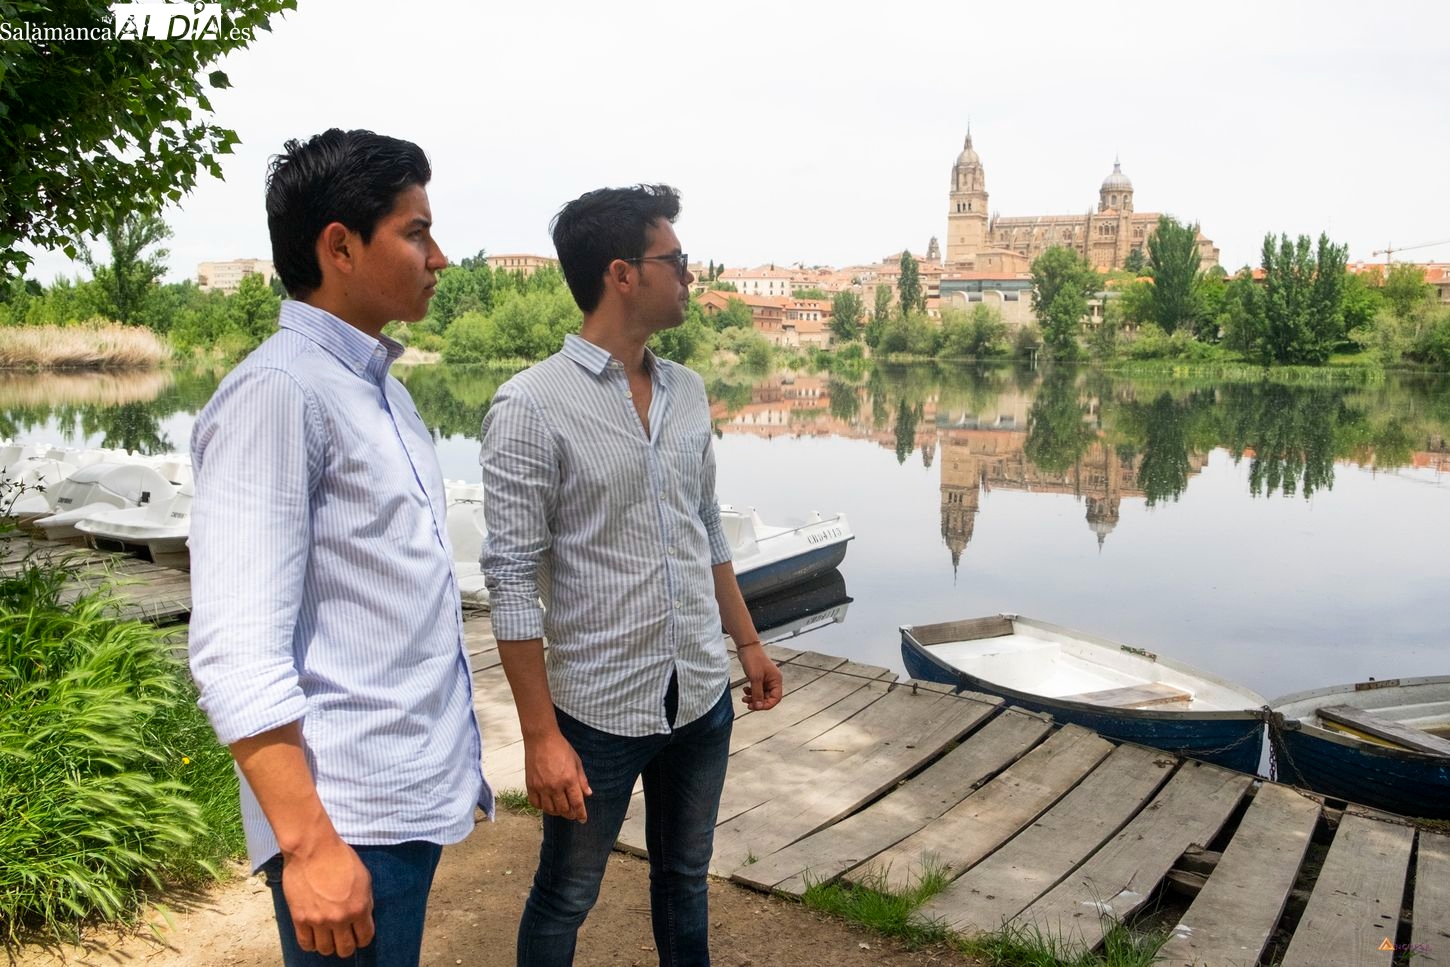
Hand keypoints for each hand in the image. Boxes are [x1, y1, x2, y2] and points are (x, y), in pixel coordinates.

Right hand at [281, 836, 373, 956]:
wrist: (313, 849)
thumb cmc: (340, 858)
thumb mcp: (364, 878)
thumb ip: (365, 901)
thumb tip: (362, 917)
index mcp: (359, 908)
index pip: (365, 938)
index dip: (363, 939)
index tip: (359, 936)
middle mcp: (339, 918)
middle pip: (345, 949)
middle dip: (346, 946)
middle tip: (344, 939)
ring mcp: (318, 920)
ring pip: (325, 950)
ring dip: (329, 946)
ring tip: (328, 938)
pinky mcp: (299, 918)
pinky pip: (306, 943)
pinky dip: (311, 945)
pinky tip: (314, 938)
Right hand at [524, 730, 591, 821]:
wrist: (541, 739)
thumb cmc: (561, 748)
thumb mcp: (576, 762)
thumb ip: (582, 779)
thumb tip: (588, 794)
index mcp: (569, 779)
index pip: (577, 803)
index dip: (581, 814)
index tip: (583, 819)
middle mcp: (555, 786)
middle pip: (564, 809)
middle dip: (570, 814)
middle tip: (572, 813)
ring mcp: (542, 787)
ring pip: (550, 809)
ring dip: (557, 812)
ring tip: (561, 809)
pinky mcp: (531, 785)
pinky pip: (536, 804)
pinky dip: (542, 807)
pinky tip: (547, 803)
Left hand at [738, 646, 783, 710]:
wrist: (746, 648)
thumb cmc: (753, 660)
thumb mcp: (755, 678)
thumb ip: (757, 693)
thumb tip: (758, 706)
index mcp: (776, 680)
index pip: (776, 698)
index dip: (767, 705)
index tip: (756, 707)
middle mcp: (773, 681)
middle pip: (768, 698)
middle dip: (758, 702)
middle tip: (748, 704)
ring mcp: (766, 680)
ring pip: (762, 695)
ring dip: (753, 698)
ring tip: (744, 698)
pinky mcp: (759, 678)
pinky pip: (757, 690)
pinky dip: (751, 692)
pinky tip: (745, 690)